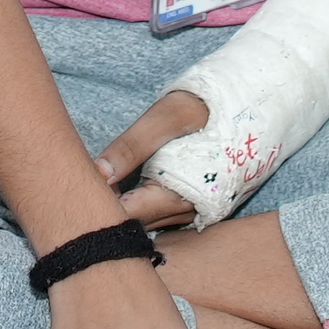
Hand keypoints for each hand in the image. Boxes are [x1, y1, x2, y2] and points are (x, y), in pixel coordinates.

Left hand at [93, 90, 210, 232]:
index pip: (128, 216)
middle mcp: (190, 212)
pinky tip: (122, 188)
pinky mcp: (194, 206)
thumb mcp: (167, 117)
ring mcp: (194, 212)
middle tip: (83, 186)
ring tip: (99, 186)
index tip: (79, 188)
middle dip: (108, 209)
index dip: (100, 206)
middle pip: (136, 222)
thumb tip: (98, 173)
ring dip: (123, 207)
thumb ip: (132, 145)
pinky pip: (159, 214)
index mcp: (183, 194)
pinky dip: (139, 204)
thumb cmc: (205, 106)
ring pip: (147, 220)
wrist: (249, 105)